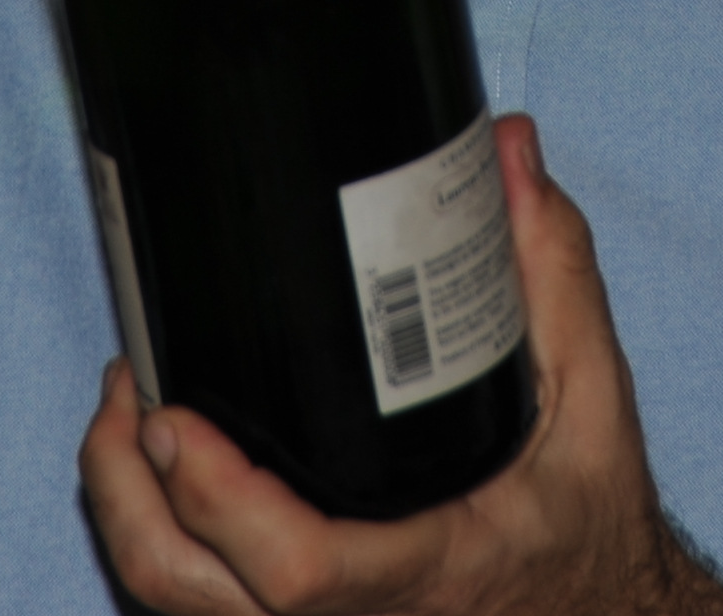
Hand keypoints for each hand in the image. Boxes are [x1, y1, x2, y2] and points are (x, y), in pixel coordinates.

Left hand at [80, 118, 722, 615]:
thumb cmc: (587, 529)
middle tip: (135, 388)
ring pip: (181, 607)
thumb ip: (554, 273)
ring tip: (137, 413)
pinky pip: (203, 611)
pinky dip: (166, 543)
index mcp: (427, 573)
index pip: (297, 572)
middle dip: (128, 490)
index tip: (176, 416)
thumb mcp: (593, 400)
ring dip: (131, 512)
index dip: (214, 499)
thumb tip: (509, 153)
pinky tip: (171, 470)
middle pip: (191, 593)